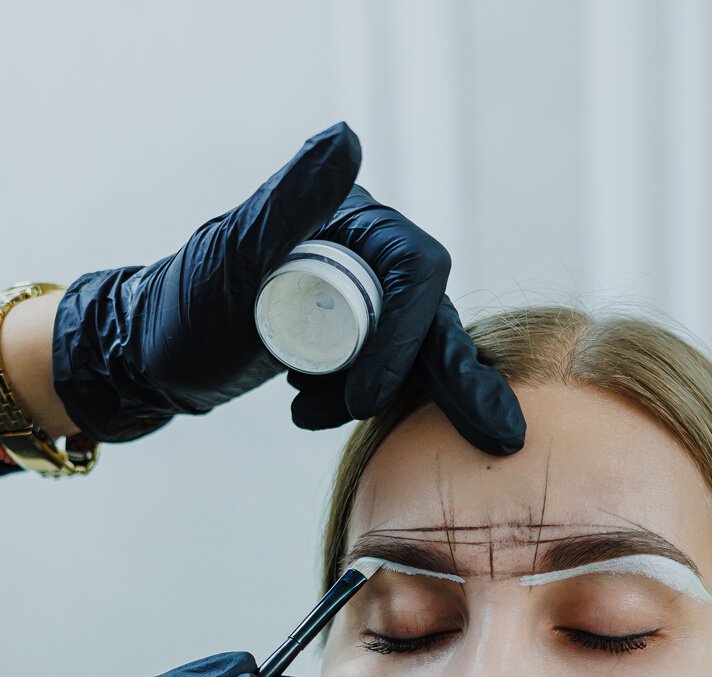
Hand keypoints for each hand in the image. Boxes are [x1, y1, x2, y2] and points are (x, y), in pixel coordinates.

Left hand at [51, 122, 525, 456]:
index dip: (405, 335)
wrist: (151, 356)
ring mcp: (366, 300)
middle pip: (434, 316)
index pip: (416, 271)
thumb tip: (346, 138)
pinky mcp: (356, 342)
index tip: (365, 396)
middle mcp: (368, 253)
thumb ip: (292, 199)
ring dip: (386, 397)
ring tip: (307, 413)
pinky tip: (304, 413)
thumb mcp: (236, 256)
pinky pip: (393, 377)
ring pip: (422, 352)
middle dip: (453, 379)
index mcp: (350, 219)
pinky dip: (360, 404)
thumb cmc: (184, 307)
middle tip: (494, 437)